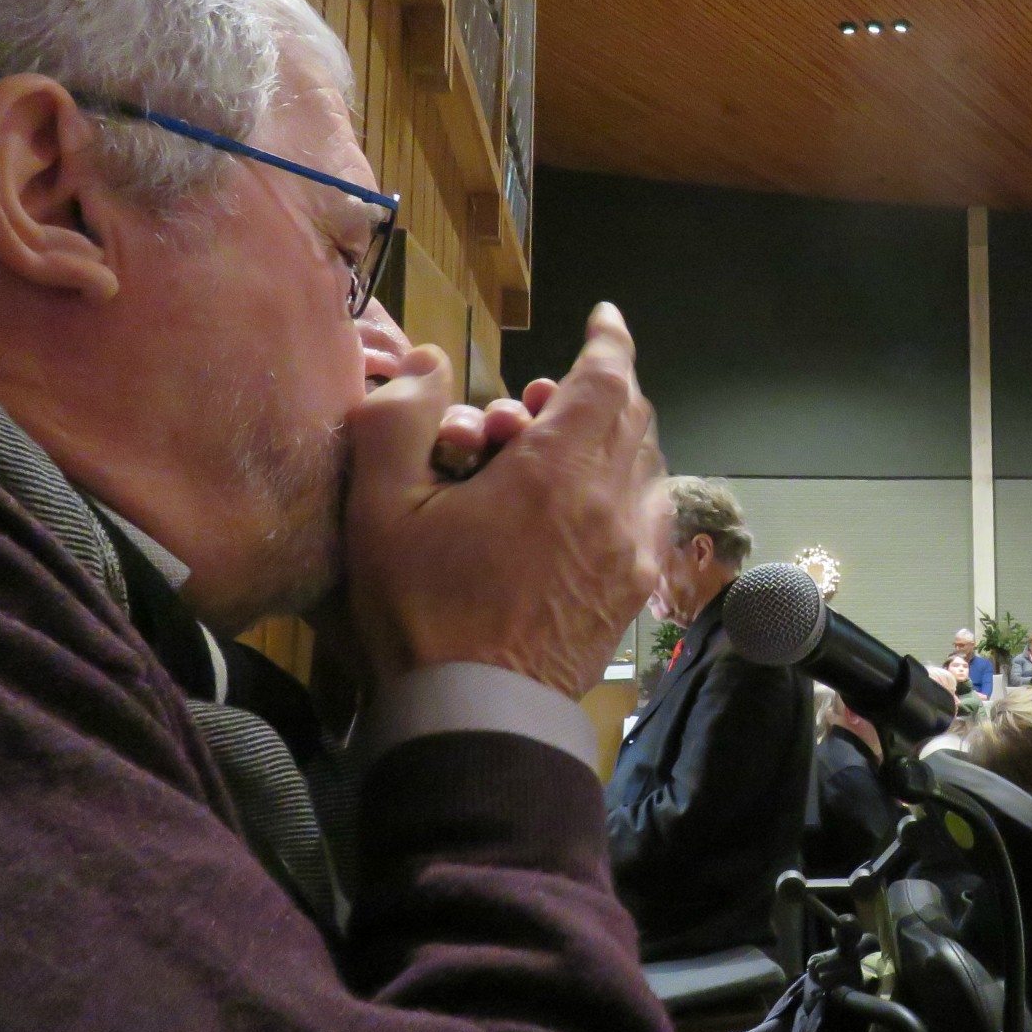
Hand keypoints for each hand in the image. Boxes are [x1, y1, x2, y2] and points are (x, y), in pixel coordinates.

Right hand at [343, 302, 662, 699]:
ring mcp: (633, 550)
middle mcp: (613, 502)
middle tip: (537, 401)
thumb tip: (430, 364)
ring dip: (609, 441)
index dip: (608, 340)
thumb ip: (401, 419)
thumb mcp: (382, 508)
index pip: (608, 378)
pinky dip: (626, 487)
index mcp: (558, 471)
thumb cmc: (422, 610)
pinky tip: (584, 504)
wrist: (475, 713)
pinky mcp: (634, 590)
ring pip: (645, 465)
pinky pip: (650, 513)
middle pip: (631, 418)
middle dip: (592, 391)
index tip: (602, 318)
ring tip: (552, 453)